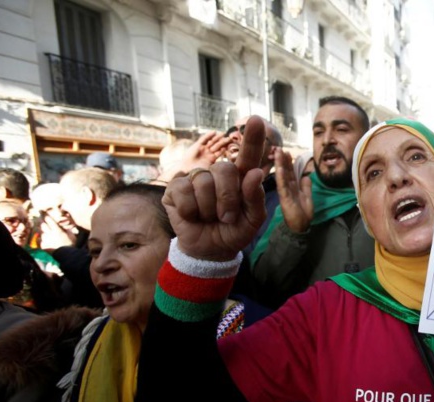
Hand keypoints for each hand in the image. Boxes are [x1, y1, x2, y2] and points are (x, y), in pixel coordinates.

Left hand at [39, 213, 74, 250]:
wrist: (66, 256)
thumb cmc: (70, 244)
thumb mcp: (71, 235)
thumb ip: (66, 228)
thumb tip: (64, 223)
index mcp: (57, 230)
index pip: (49, 220)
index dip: (46, 216)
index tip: (43, 213)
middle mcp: (49, 234)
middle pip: (42, 225)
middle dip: (43, 223)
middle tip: (43, 221)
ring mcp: (45, 240)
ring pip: (41, 233)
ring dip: (43, 232)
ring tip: (47, 234)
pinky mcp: (43, 246)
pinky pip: (40, 240)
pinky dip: (42, 240)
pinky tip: (46, 241)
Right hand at [157, 132, 226, 181]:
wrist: (187, 170)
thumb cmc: (198, 172)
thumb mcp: (210, 170)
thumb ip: (216, 169)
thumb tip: (227, 170)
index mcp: (212, 159)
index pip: (220, 152)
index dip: (225, 148)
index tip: (231, 145)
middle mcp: (208, 153)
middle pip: (217, 145)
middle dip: (223, 141)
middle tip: (230, 138)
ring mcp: (203, 148)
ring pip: (212, 141)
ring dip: (217, 137)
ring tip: (223, 133)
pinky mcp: (197, 145)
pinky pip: (204, 139)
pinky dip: (209, 135)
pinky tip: (214, 132)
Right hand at [162, 116, 267, 260]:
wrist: (210, 249)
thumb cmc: (233, 231)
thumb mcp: (252, 220)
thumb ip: (255, 198)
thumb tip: (255, 173)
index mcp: (240, 177)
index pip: (248, 155)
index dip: (253, 138)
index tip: (257, 120)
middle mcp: (217, 173)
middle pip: (225, 170)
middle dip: (228, 199)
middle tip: (227, 217)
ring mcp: (195, 178)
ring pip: (204, 184)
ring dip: (209, 209)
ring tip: (210, 217)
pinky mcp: (176, 188)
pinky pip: (185, 194)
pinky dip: (191, 211)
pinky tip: (192, 216)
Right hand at [274, 147, 312, 232]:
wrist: (301, 227)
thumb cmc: (303, 213)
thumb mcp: (307, 197)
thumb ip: (306, 186)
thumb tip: (306, 175)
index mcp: (292, 186)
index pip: (289, 171)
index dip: (287, 161)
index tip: (285, 151)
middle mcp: (287, 187)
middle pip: (285, 171)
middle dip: (282, 159)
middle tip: (278, 147)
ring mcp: (285, 192)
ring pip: (282, 176)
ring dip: (280, 164)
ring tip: (277, 153)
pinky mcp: (285, 198)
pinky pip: (283, 186)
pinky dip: (281, 177)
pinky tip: (279, 169)